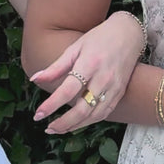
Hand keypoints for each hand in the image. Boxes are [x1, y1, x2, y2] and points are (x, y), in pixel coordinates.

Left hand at [31, 12, 145, 133]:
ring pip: (94, 115)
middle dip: (63, 123)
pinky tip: (77, 123)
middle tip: (48, 128)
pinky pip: (104, 113)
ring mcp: (114, 88)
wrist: (128, 34)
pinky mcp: (120, 93)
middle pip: (82, 109)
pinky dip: (89, 121)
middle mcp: (103, 78)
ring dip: (75, 126)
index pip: (68, 90)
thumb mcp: (74, 48)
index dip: (52, 105)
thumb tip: (35, 79)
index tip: (38, 115)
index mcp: (89, 64)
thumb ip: (56, 67)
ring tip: (59, 129)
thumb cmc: (99, 39)